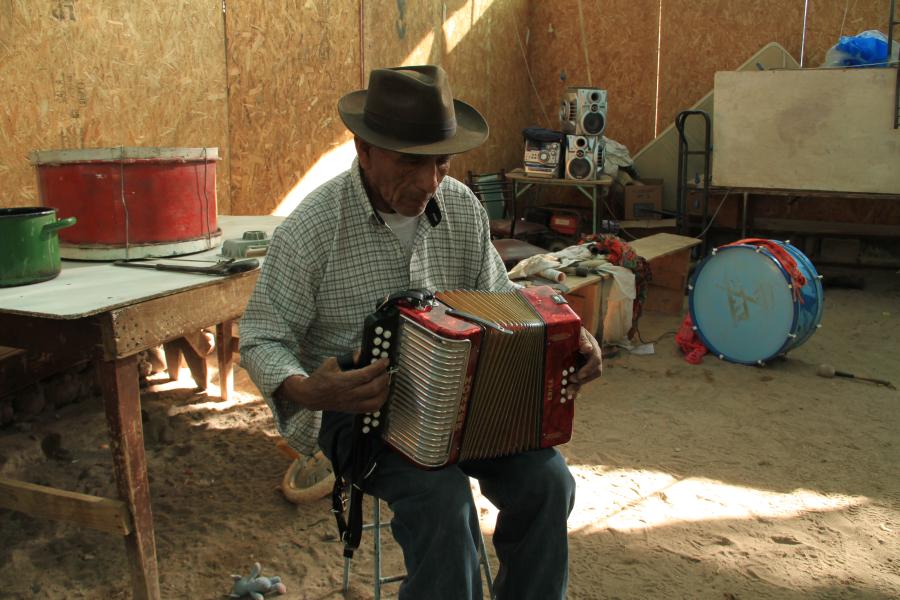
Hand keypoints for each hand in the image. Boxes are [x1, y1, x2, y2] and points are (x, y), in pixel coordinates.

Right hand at [276, 355, 390, 412]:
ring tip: (385, 380)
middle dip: (384, 377)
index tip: (385, 360)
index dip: (378, 367)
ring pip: (376, 400)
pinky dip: (381, 400)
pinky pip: (373, 409)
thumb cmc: (322, 378)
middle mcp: (349, 394)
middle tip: (386, 369)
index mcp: (343, 381)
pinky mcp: (354, 410)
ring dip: (385, 389)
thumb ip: (348, 358)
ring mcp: (352, 404)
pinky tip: (382, 392)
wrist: (311, 396)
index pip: (366, 375)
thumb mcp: (331, 363)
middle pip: (374, 387)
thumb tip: (361, 354)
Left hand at [567, 327, 601, 396]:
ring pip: (586, 379)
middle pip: (594, 373)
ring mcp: (586, 366)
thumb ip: (582, 339)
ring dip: (578, 387)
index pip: (595, 360)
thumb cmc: (573, 330)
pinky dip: (575, 390)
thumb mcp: (577, 331)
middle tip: (571, 381)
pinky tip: (569, 396)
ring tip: (568, 392)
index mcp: (593, 349)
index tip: (580, 375)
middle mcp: (592, 359)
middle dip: (583, 379)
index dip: (588, 368)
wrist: (568, 333)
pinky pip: (580, 382)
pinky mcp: (579, 372)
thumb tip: (588, 349)